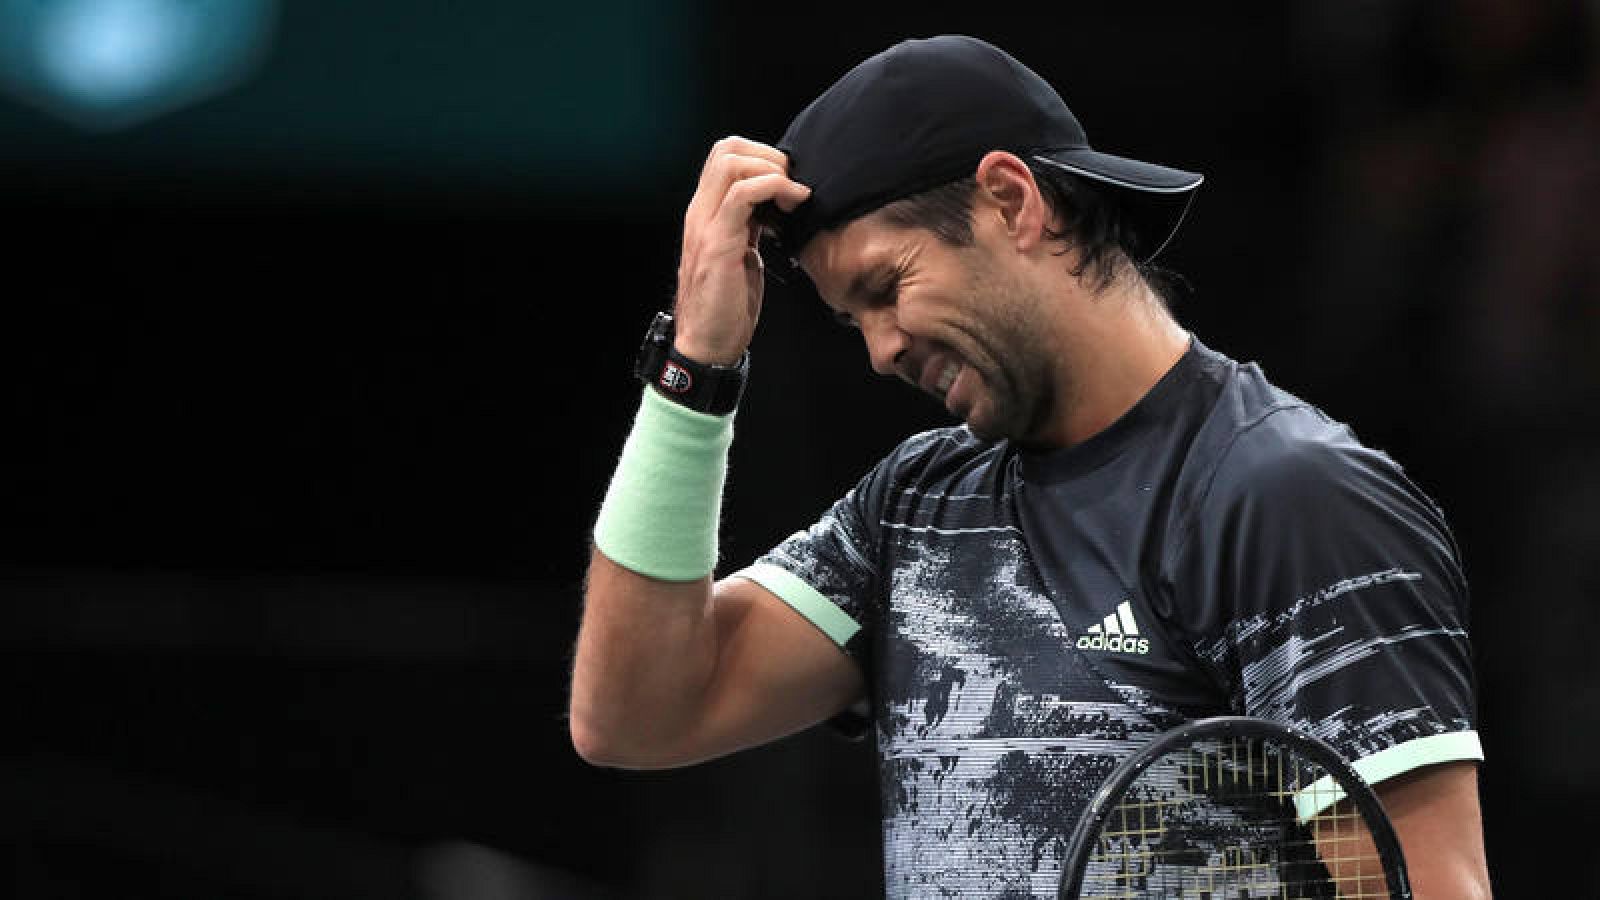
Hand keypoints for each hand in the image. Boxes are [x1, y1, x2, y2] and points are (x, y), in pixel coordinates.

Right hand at [673, 136, 810, 364]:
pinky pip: (741, 195)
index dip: (761, 157)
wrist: (707, 345)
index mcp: (706, 214)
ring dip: (772, 170)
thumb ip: (750, 226)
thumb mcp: (741, 255)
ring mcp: (706, 226)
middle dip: (769, 156)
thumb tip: (775, 207)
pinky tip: (794, 204)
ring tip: (794, 196)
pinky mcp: (718, 244)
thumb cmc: (726, 307)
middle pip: (726, 148)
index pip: (725, 156)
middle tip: (793, 184)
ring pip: (731, 163)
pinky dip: (773, 188)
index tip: (788, 183)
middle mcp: (700, 213)